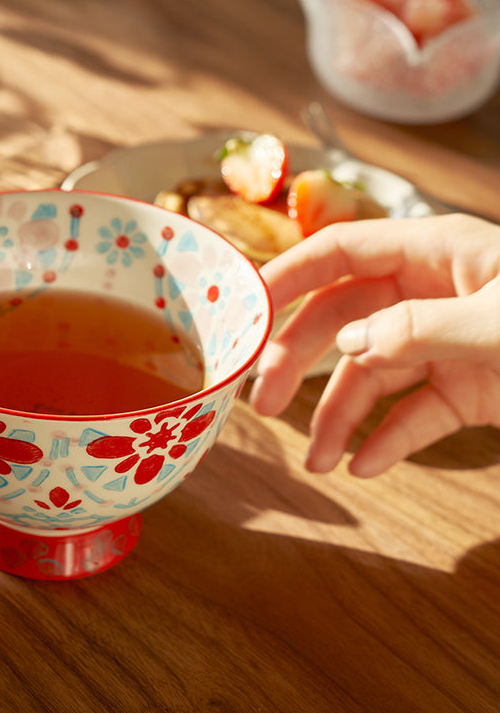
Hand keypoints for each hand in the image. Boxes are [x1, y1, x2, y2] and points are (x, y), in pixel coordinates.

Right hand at [249, 214, 499, 477]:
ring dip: (338, 417)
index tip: (245, 309)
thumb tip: (349, 345)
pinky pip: (414, 414)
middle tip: (264, 404)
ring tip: (319, 462)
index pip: (340, 253)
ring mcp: (444, 344)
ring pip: (369, 375)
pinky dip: (389, 440)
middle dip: (297, 363)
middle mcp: (430, 295)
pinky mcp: (466, 390)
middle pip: (340, 320)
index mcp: (434, 254)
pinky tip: (366, 465)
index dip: (288, 275)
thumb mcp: (498, 321)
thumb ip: (420, 327)